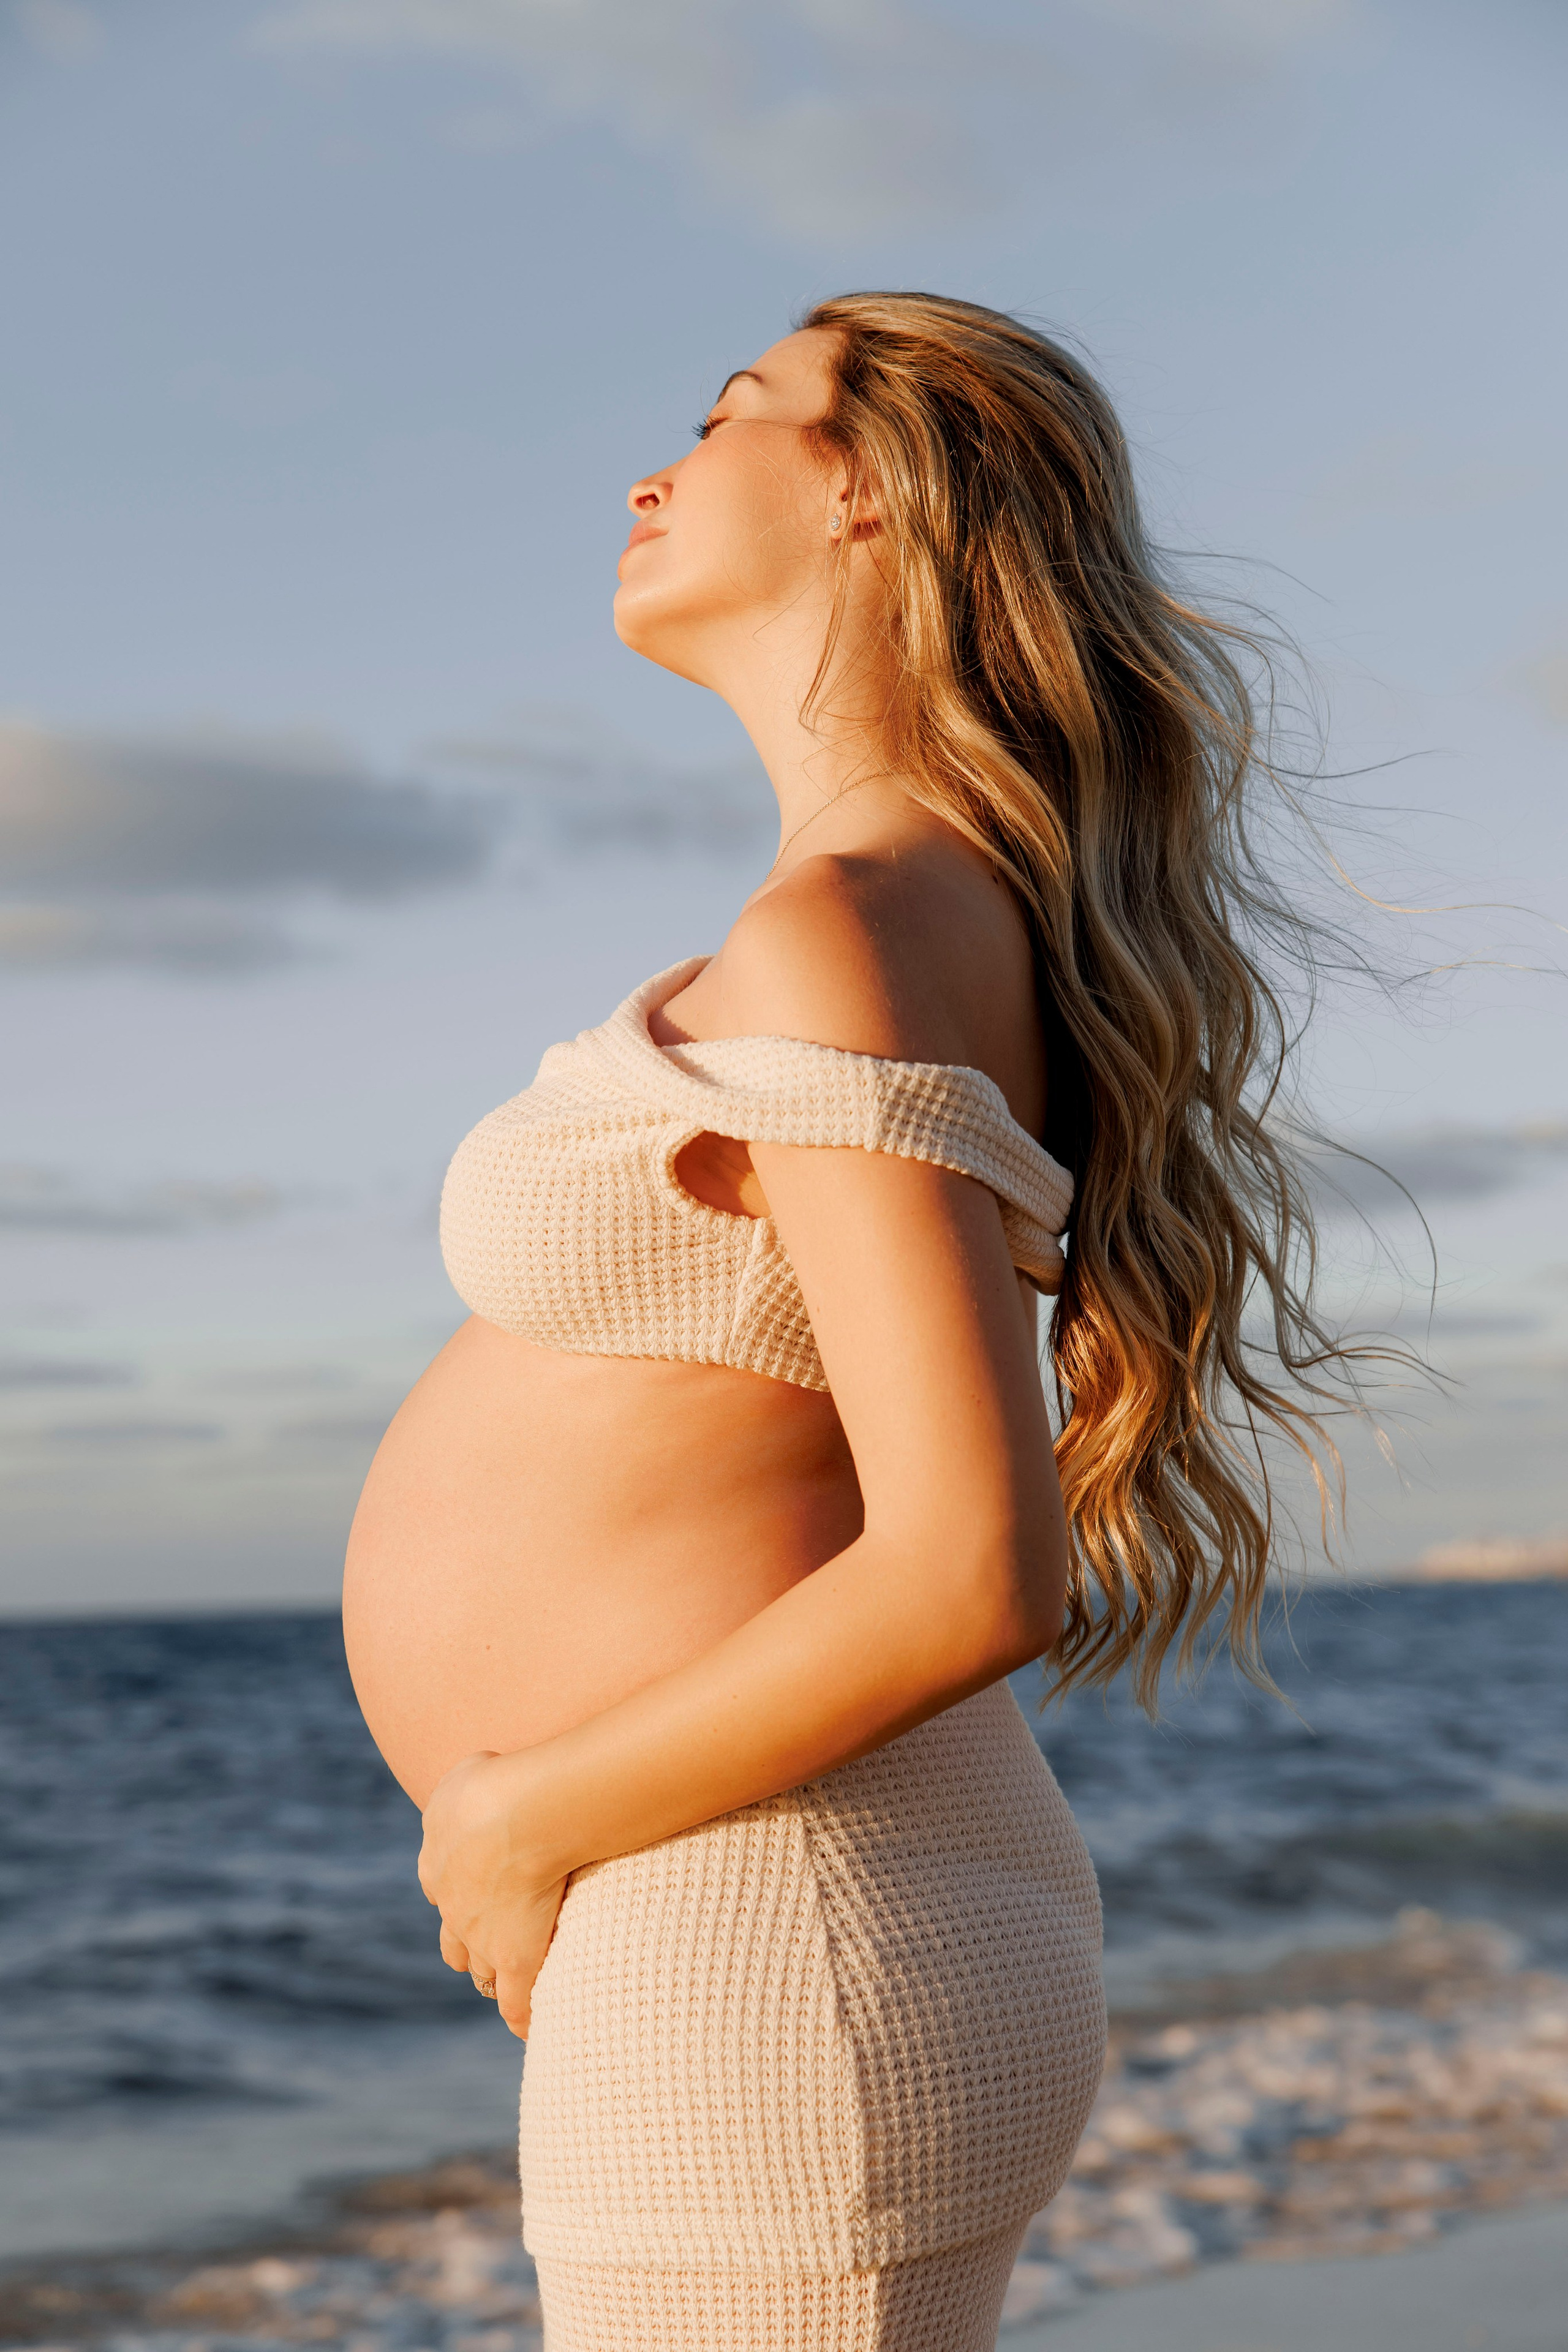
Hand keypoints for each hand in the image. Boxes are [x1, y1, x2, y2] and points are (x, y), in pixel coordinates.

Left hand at [417, 1750, 568, 2039]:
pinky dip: (521, 2017)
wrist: (515, 1815)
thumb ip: (466, 1791)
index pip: (442, 1892)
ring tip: (515, 1979)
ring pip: (481, 1971)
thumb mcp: (465, 1775)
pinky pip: (516, 2003)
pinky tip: (529, 2028)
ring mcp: (483, 1939)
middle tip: (495, 1943)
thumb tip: (474, 1787)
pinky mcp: (516, 1959)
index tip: (482, 1895)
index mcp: (437, 1865)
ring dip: (494, 1974)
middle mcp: (452, 1908)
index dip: (462, 1896)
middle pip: (455, 1940)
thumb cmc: (493, 1786)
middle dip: (471, 1943)